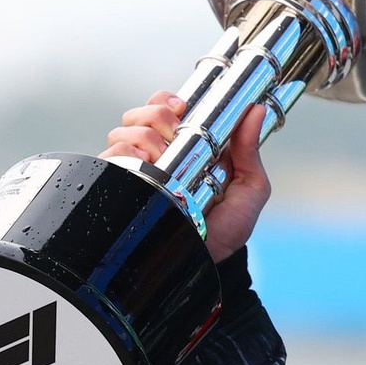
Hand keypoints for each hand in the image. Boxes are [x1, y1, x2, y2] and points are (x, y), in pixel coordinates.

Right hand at [100, 90, 270, 262]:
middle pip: (138, 115)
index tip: (182, 107)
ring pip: (121, 133)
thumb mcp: (249, 189)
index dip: (167, 100)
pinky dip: (124, 155)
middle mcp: (156, 157)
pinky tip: (144, 167)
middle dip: (155, 114)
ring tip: (161, 157)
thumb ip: (251, 152)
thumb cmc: (225, 230)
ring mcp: (135, 173)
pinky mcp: (119, 189)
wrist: (203, 264)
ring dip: (142, 136)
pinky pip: (109, 159)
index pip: (164, 109)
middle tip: (172, 132)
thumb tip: (256, 111)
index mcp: (185, 148)